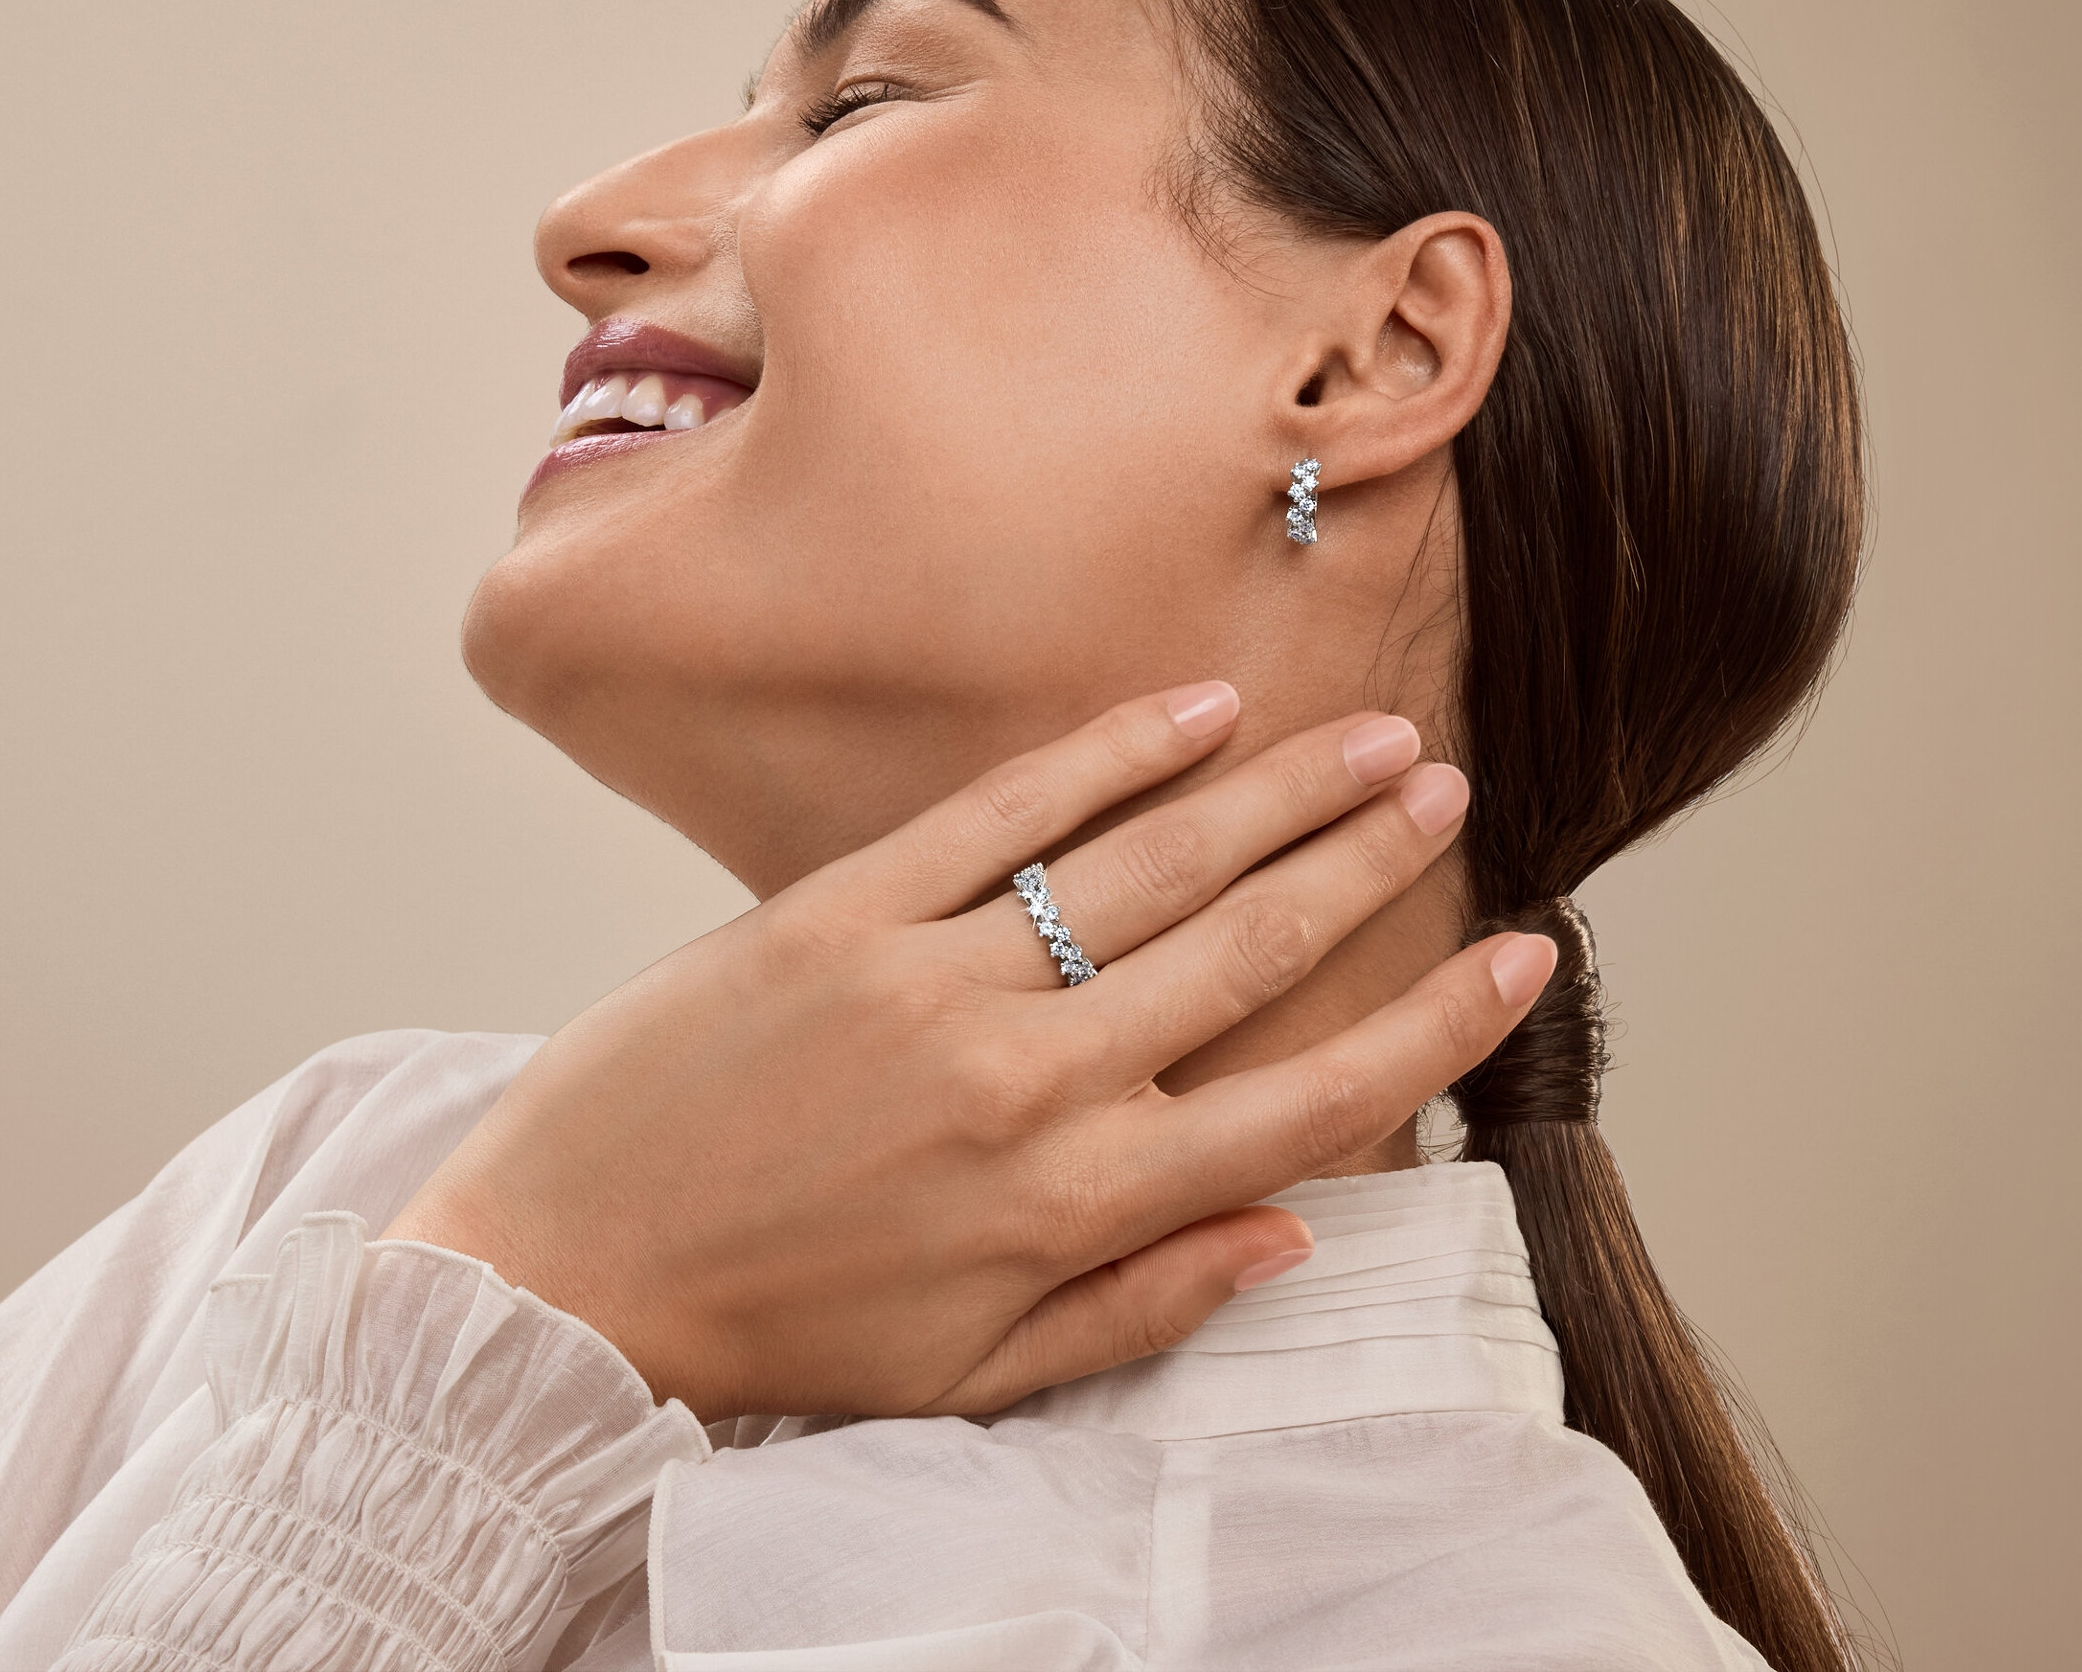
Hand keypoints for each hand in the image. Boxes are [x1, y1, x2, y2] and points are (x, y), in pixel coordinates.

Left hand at [385, 684, 1555, 1421]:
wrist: (563, 1274)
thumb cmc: (778, 1331)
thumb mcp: (976, 1374)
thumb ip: (1145, 1303)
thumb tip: (1295, 1236)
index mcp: (1078, 1204)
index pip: (1307, 1102)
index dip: (1433, 1026)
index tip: (1518, 953)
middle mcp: (1033, 1081)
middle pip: (1250, 948)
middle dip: (1366, 861)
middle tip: (1447, 785)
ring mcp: (937, 981)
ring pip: (1151, 866)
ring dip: (1278, 792)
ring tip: (1368, 734)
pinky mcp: (841, 911)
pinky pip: (1003, 816)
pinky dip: (1109, 756)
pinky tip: (1195, 708)